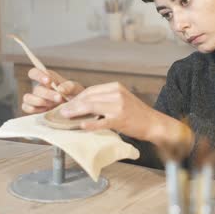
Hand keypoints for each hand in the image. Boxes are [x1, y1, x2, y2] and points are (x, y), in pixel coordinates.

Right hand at [21, 68, 83, 113]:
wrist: (78, 110)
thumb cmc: (76, 96)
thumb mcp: (76, 89)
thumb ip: (69, 86)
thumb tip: (59, 88)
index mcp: (47, 79)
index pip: (35, 72)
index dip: (39, 75)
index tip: (49, 81)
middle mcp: (40, 88)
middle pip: (36, 88)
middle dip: (47, 94)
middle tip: (59, 98)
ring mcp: (36, 99)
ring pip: (27, 97)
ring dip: (39, 101)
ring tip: (51, 105)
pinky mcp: (35, 109)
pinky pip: (26, 107)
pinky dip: (33, 109)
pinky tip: (45, 110)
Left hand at [59, 82, 193, 150]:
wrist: (153, 123)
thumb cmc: (136, 114)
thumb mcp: (121, 100)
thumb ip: (105, 100)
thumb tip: (84, 104)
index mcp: (116, 87)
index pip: (91, 90)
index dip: (77, 97)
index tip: (67, 104)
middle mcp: (117, 94)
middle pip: (89, 97)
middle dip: (73, 104)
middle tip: (61, 111)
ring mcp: (119, 106)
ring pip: (92, 106)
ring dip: (76, 111)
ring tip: (65, 117)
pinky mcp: (120, 119)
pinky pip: (101, 122)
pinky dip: (90, 124)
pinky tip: (81, 126)